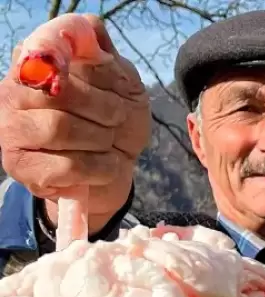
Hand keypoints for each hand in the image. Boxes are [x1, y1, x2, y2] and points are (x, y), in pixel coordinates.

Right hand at [0, 15, 149, 233]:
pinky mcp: (20, 166)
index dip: (65, 48)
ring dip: (103, 139)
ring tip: (109, 143)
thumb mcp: (120, 83)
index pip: (43, 44)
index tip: (99, 62)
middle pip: (62, 91)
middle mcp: (13, 92)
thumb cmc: (114, 121)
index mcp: (34, 64)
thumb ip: (102, 53)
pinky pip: (68, 165)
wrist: (116, 168)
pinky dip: (100, 166)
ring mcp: (10, 130)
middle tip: (117, 119)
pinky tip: (105, 165)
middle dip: (106, 109)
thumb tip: (89, 27)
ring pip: (61, 128)